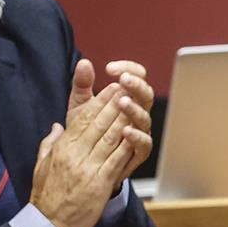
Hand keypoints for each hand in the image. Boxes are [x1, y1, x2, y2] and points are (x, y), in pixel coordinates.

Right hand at [29, 89, 139, 226]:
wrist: (48, 223)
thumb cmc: (46, 194)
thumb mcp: (42, 163)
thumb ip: (50, 142)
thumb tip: (57, 126)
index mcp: (62, 147)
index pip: (82, 118)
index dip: (98, 102)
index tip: (110, 88)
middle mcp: (75, 154)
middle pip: (97, 123)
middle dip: (113, 103)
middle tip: (127, 87)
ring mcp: (88, 168)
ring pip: (109, 138)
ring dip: (123, 119)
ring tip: (133, 103)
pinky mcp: (99, 183)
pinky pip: (116, 160)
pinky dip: (127, 146)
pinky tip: (136, 134)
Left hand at [62, 59, 155, 185]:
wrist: (85, 164)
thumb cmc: (87, 132)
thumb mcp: (81, 106)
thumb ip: (82, 85)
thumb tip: (83, 63)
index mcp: (126, 98)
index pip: (136, 77)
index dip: (128, 69)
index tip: (110, 68)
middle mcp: (136, 113)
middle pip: (146, 94)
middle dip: (136, 85)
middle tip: (123, 79)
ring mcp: (140, 133)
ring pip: (145, 118)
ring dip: (135, 109)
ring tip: (123, 102)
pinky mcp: (138, 153)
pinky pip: (144, 143)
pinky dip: (136, 136)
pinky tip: (125, 130)